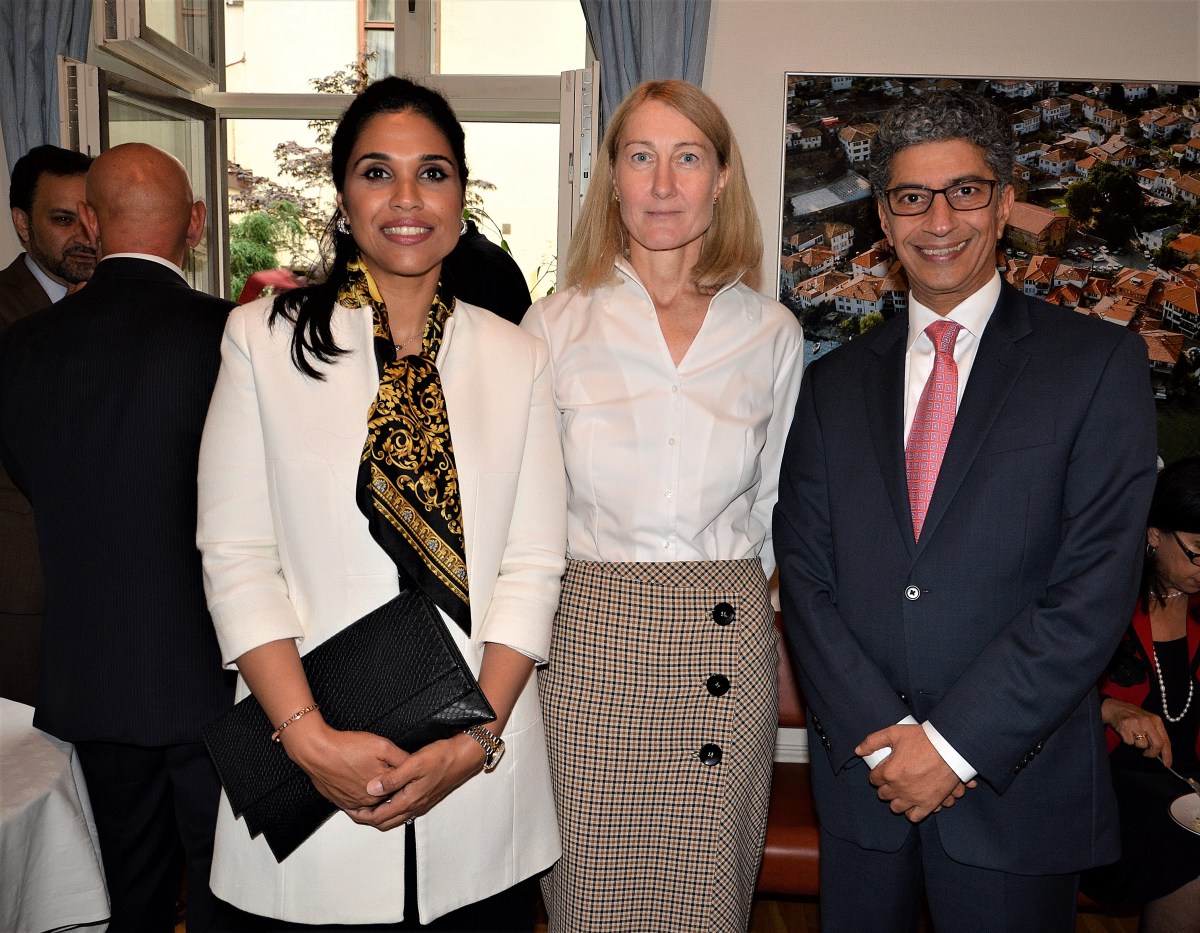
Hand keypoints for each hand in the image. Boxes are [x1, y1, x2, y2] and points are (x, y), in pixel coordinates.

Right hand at [279, 718, 408, 810]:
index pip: (403, 788)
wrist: (317, 752)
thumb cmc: (346, 748)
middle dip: (394, 787)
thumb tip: (414, 766)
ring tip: (375, 778)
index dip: (407, 779)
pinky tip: (362, 788)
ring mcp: (355, 803)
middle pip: (389, 796)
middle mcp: (371, 799)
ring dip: (378, 794)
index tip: (407, 772)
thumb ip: (401, 758)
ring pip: (373, 802)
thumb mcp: (382, 746)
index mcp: (384, 787)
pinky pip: (357, 806)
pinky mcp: (342, 803)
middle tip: (391, 774)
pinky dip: (362, 799)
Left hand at [349, 733, 487, 829]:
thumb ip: (392, 778)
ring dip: (377, 813)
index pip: (378, 817)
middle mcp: (415, 806)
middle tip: (351, 808)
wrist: (464, 757)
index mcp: (410, 800)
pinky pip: (401, 809)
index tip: (347, 807)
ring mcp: (420, 803)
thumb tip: (371, 789)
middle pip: (384, 822)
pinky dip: (388, 807)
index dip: (360, 815)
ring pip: (393, 817)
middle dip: (366, 818)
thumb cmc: (442, 758)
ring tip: (364, 803)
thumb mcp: (414, 764)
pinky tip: (384, 795)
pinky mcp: (424, 796)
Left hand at [856, 724, 974, 821]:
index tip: (883, 769)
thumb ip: (873, 741)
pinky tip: (912, 802)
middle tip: (892, 778)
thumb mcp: (894, 733)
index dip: (876, 773)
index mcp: (889, 772)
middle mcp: (899, 788)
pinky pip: (914, 816)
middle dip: (885, 786)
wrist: (950, 747)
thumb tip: (858, 751)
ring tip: (901, 790)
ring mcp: (914, 798)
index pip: (873, 779)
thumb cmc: (923, 738)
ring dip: (896, 799)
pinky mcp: (929, 804)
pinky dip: (911, 812)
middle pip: (883, 794)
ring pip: (896, 807)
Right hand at [1101, 698, 1172, 766]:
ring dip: (1137, 745)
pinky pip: (1129, 742)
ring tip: (1133, 737)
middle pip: (1157, 744)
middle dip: (1152, 753)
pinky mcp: (1124, 725)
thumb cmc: (1133, 717)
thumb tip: (1161, 753)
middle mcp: (1147, 720)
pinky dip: (1128, 741)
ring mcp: (1136, 722)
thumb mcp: (1148, 722)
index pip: (1166, 740)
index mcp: (1156, 720)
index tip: (1167, 764)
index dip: (1167, 754)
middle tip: (1147, 754)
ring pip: (1142, 745)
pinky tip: (1126, 733)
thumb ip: (1155, 734)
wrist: (1114, 707)